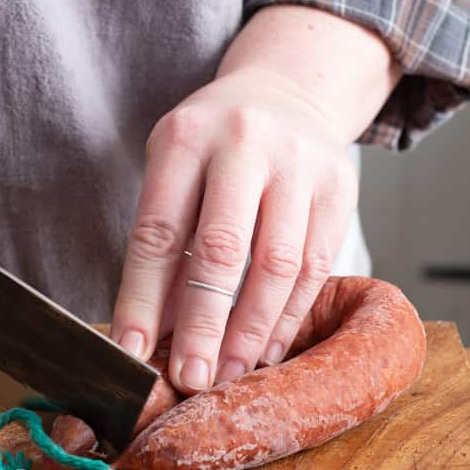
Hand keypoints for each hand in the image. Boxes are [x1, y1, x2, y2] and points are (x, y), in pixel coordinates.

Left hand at [111, 6, 399, 392]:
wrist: (287, 92)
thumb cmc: (214, 144)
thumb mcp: (174, 171)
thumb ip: (165, 243)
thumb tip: (152, 330)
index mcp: (186, 139)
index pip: (158, 232)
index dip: (141, 299)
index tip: (130, 353)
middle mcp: (244, 144)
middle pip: (222, 250)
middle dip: (203, 324)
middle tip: (190, 378)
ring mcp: (299, 165)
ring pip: (278, 264)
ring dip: (250, 330)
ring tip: (229, 373)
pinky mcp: (339, 188)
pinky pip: (316, 265)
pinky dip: (288, 315)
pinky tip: (265, 347)